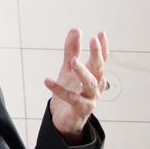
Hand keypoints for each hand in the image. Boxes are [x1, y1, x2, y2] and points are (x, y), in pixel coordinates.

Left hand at [45, 29, 108, 144]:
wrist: (64, 119)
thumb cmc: (70, 92)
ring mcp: (90, 98)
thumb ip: (71, 51)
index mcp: (94, 76)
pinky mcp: (80, 109)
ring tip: (72, 62)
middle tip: (93, 41)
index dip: (102, 47)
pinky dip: (59, 89)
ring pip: (90, 83)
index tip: (101, 33)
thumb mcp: (68, 69)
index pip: (101, 59)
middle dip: (97, 55)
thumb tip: (76, 29)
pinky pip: (71, 98)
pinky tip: (47, 81)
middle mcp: (95, 86)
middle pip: (99, 69)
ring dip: (82, 71)